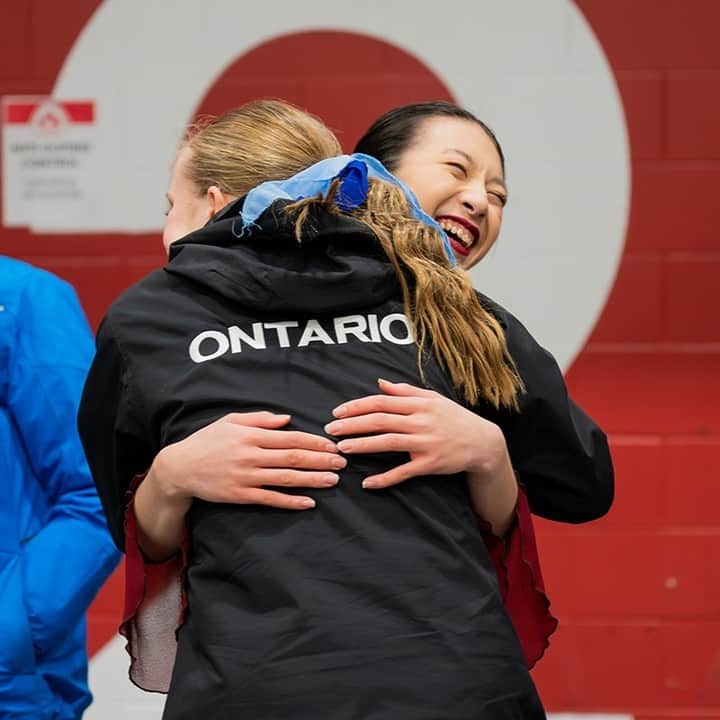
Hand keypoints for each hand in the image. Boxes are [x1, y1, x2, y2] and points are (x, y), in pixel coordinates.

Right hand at [151, 411, 345, 509]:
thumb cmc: (207, 441)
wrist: (180, 467)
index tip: (333, 445)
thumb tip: (287, 419)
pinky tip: (309, 502)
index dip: (315, 441)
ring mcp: (246, 476)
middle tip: (342, 463)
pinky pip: (270, 498)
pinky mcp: (240, 495)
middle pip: (293, 457)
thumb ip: (260, 419)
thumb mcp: (231, 421)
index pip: (291, 437)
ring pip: (286, 478)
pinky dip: (291, 501)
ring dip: (312, 480)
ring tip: (333, 481)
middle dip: (321, 460)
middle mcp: (251, 455)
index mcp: (251, 435)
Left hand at [325, 379, 507, 488]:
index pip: (381, 402)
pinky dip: (385, 478)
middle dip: (352, 424)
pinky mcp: (429, 464)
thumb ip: (405, 391)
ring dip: (362, 445)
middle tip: (331, 430)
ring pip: (387, 443)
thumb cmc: (454, 418)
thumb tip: (379, 383)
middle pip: (380, 420)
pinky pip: (403, 472)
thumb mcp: (433, 398)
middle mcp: (420, 421)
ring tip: (342, 449)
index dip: (357, 406)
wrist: (483, 442)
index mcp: (419, 403)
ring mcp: (425, 443)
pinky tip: (367, 483)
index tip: (337, 412)